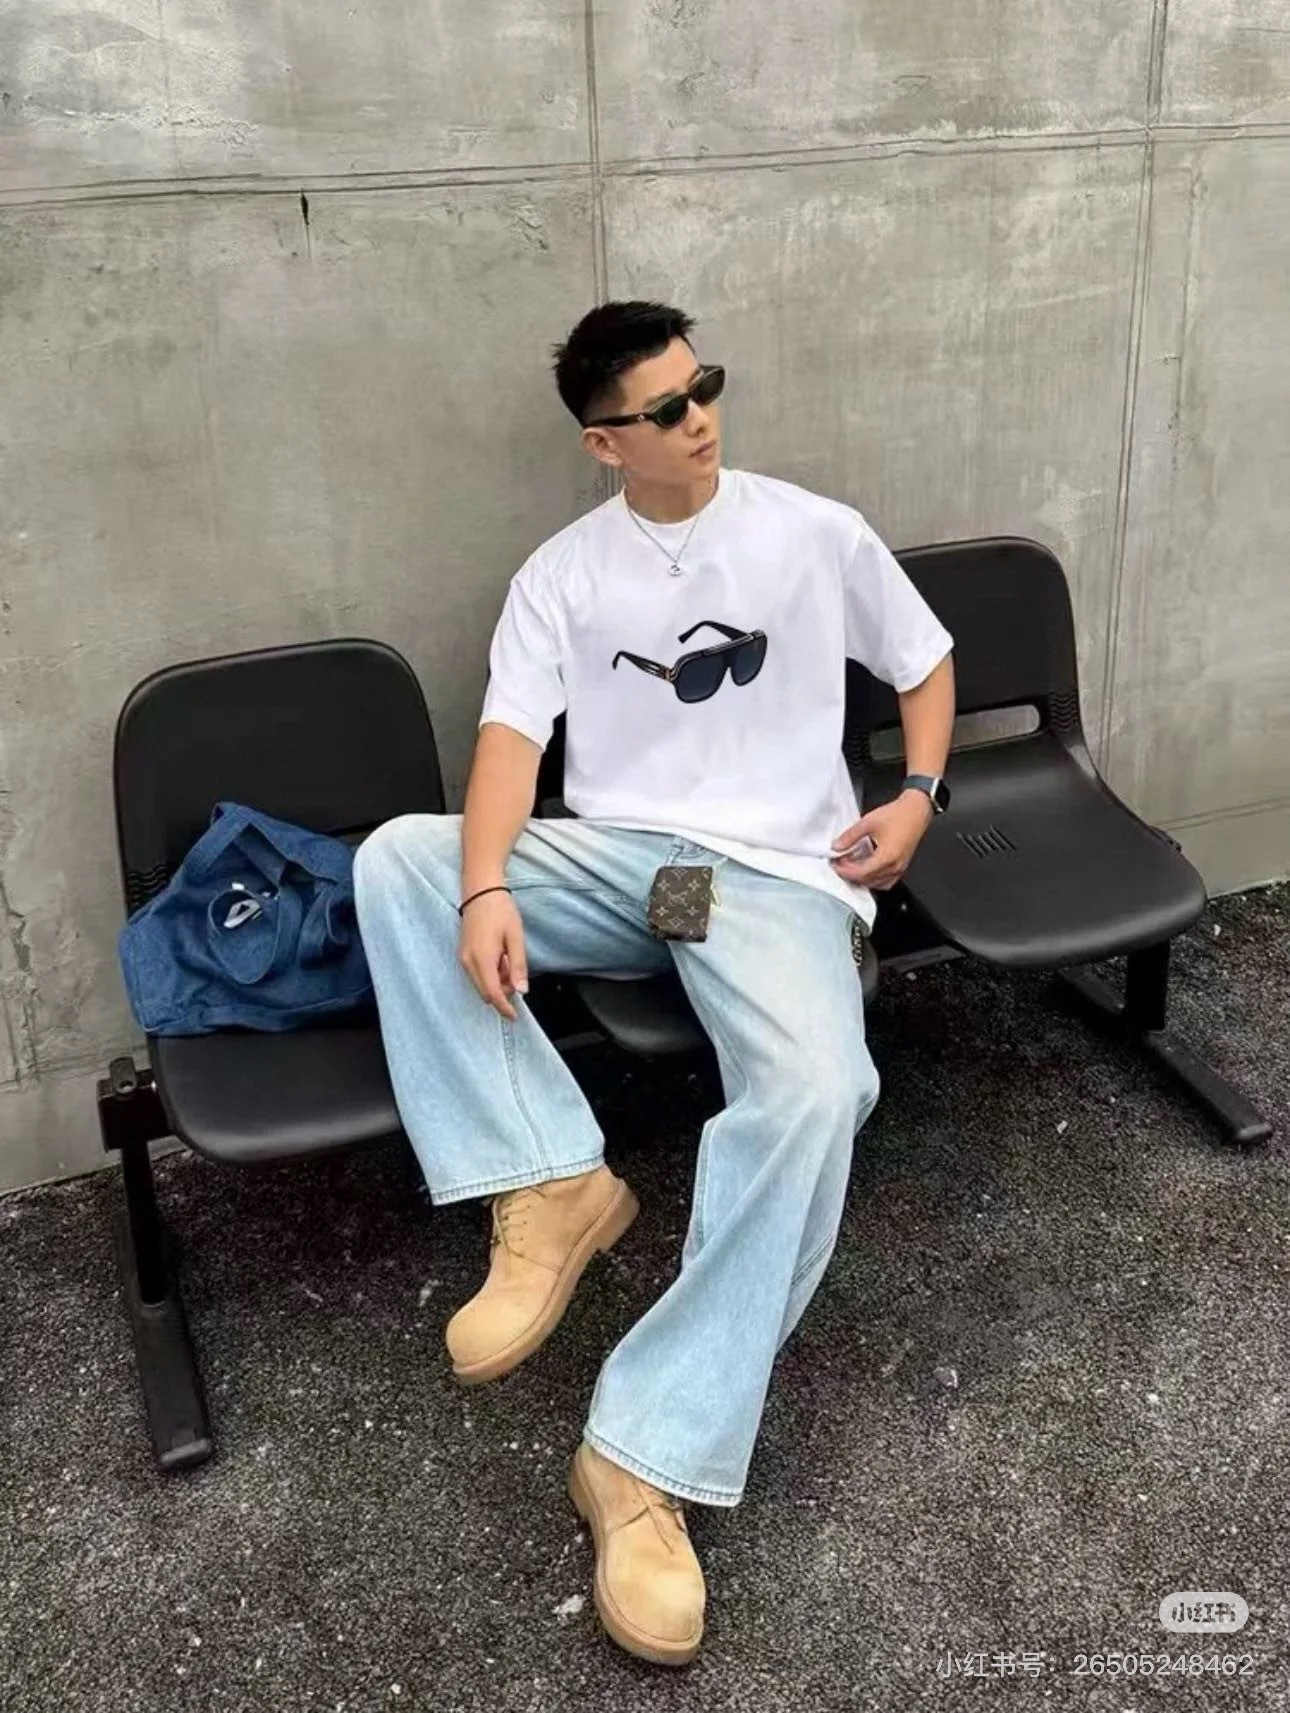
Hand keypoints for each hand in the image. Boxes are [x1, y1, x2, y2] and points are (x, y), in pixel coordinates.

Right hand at [458, 891, 528, 1020]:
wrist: (481, 891)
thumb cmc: (500, 911)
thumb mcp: (515, 938)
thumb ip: (518, 966)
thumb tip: (521, 991)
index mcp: (482, 959)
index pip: (493, 994)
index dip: (504, 1008)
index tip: (515, 1017)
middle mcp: (468, 962)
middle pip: (485, 992)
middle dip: (502, 993)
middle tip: (516, 974)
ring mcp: (463, 958)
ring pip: (481, 984)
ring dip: (496, 982)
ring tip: (508, 959)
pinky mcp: (463, 953)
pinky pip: (476, 973)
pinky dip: (490, 973)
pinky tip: (500, 957)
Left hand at [830, 791, 933, 890]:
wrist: (917, 809)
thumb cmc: (899, 814)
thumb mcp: (868, 822)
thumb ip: (850, 836)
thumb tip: (837, 846)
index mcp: (886, 857)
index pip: (860, 873)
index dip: (845, 870)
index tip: (835, 864)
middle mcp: (895, 866)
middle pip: (868, 880)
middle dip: (851, 874)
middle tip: (840, 864)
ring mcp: (900, 868)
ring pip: (877, 884)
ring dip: (862, 878)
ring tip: (851, 866)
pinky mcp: (902, 865)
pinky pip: (887, 881)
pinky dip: (874, 879)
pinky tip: (867, 869)